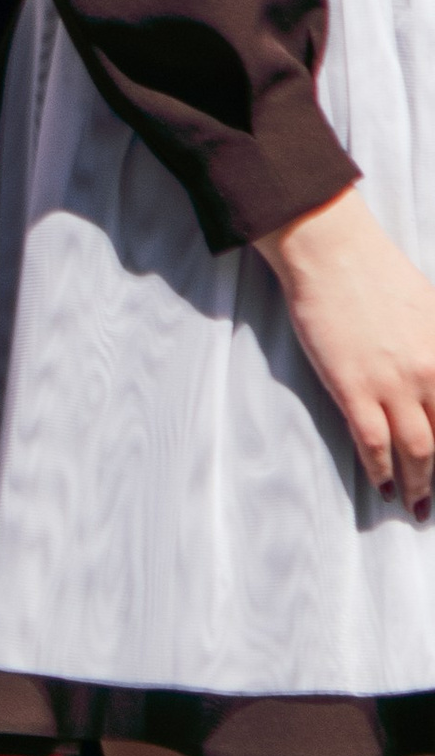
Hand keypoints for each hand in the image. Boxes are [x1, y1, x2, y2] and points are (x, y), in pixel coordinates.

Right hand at [259, 186, 434, 512]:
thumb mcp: (430, 309)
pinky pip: (372, 442)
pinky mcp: (353, 387)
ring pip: (417, 450)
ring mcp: (391, 383)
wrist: (330, 250)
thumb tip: (433, 378)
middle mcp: (429, 373)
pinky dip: (379, 470)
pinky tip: (380, 486)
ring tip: (415, 506)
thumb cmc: (377, 271)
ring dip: (418, 485)